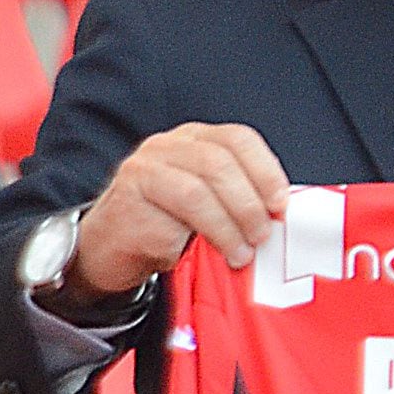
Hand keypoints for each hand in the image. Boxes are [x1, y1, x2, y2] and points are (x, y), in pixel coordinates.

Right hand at [71, 123, 291, 293]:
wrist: (111, 247)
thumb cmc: (168, 225)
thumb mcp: (210, 204)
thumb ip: (240, 198)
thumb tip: (282, 215)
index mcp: (195, 139)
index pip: (238, 138)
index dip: (266, 170)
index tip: (281, 204)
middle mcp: (168, 146)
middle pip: (220, 163)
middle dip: (249, 204)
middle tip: (263, 235)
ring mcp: (145, 169)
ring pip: (198, 191)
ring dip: (229, 226)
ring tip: (242, 252)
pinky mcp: (128, 198)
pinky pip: (173, 218)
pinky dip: (203, 238)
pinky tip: (214, 254)